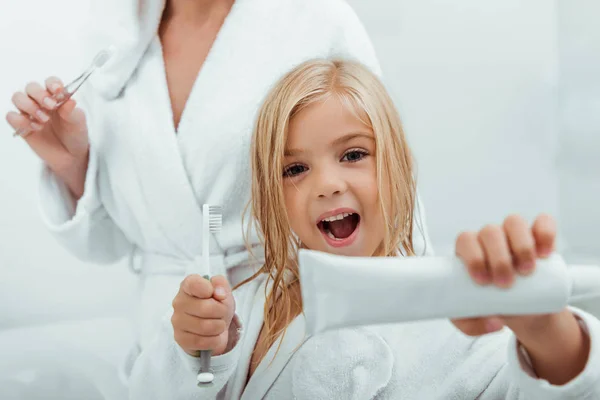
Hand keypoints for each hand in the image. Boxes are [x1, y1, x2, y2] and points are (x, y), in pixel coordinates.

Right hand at [6, 77, 88, 197]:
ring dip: (29, 106)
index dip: (52, 83)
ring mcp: (30, 113)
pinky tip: (35, 128)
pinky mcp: (22, 126)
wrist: (71, 156)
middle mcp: (41, 101)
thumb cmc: (76, 134)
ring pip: (17, 98)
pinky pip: (11, 116)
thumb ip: (72, 111)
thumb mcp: (78, 123)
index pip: (50, 82)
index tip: (58, 91)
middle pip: (31, 87)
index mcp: (57, 97)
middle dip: (39, 95)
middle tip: (50, 107)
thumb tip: (70, 100)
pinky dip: (20, 120)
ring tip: (44, 120)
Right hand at [172, 275, 234, 356]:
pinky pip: (202, 342)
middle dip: (222, 312)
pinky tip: (214, 335)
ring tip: (219, 324)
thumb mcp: (222, 290)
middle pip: (206, 308)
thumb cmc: (216, 305)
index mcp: (188, 286)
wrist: (214, 326)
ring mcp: (177, 321)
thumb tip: (219, 293)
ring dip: (219, 327)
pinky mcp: (180, 338)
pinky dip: (214, 340)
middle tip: (222, 313)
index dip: (208, 289)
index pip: (194, 284)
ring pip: (206, 327)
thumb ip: (221, 284)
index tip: (215, 294)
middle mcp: (179, 302)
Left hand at [452, 213, 589, 383]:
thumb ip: (471, 325)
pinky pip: (543, 222)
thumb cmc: (488, 306)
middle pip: (490, 232)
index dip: (473, 257)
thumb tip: (494, 322)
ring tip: (526, 271)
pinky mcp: (538, 235)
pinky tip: (545, 253)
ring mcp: (513, 234)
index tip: (482, 282)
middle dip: (498, 258)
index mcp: (468, 250)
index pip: (465, 241)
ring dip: (521, 245)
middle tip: (506, 283)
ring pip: (514, 222)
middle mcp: (489, 238)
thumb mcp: (470, 318)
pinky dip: (545, 233)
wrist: (519, 308)